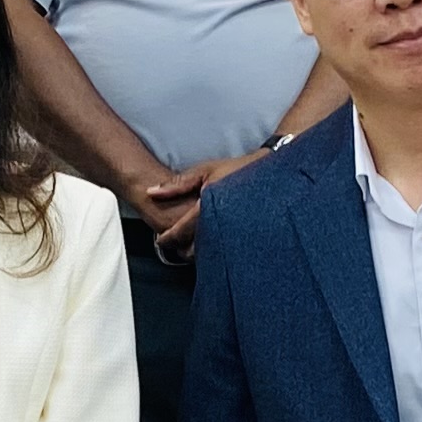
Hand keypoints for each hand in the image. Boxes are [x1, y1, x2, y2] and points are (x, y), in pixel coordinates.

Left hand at [137, 152, 253, 261]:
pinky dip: (215, 248)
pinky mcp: (245, 236)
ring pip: (210, 251)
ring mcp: (234, 232)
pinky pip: (225, 248)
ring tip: (191, 247)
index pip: (181, 230)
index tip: (160, 241)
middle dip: (183, 250)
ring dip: (199, 251)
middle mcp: (220, 222)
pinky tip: (212, 244)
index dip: (167, 238)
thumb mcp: (205, 171)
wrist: (271, 172)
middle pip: (194, 248)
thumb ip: (177, 184)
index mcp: (206, 206)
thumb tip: (151, 192)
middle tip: (175, 248)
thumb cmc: (235, 169)